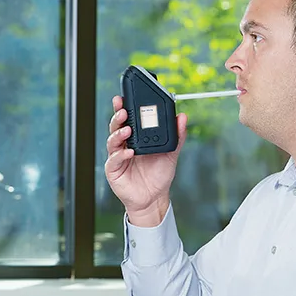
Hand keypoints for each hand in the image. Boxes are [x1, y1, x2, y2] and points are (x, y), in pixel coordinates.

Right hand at [104, 95, 187, 226]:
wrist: (154, 197)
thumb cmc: (159, 174)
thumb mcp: (171, 153)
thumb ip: (177, 136)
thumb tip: (183, 117)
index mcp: (136, 137)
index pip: (129, 118)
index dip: (125, 107)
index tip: (125, 97)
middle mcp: (124, 144)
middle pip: (117, 125)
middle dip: (118, 115)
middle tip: (124, 109)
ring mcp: (117, 156)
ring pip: (112, 140)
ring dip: (119, 133)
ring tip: (127, 130)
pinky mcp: (114, 169)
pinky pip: (114, 159)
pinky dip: (120, 154)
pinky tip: (129, 152)